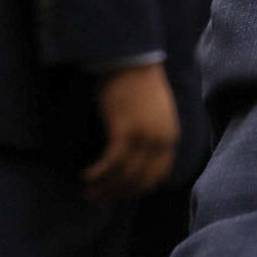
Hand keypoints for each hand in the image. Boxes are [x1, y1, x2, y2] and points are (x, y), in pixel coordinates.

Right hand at [84, 62, 179, 200]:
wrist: (133, 60)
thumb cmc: (138, 85)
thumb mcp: (154, 115)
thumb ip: (151, 136)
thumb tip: (135, 158)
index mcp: (171, 137)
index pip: (157, 176)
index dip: (136, 189)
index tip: (118, 193)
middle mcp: (162, 140)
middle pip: (141, 180)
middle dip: (118, 193)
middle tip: (96, 197)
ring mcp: (145, 136)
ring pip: (125, 174)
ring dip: (105, 187)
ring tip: (88, 190)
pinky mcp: (126, 131)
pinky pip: (113, 162)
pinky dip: (99, 173)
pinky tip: (86, 175)